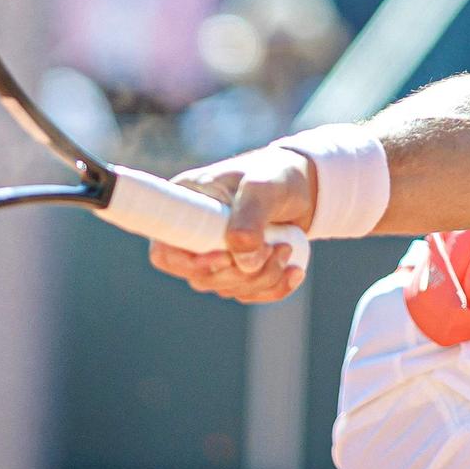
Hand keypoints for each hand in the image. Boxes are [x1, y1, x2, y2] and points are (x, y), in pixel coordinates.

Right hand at [148, 145, 311, 303]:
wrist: (304, 184)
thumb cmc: (275, 175)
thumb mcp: (262, 186)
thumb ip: (249, 217)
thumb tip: (241, 261)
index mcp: (184, 208)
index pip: (165, 252)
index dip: (190, 265)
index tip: (225, 258)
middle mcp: (194, 235)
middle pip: (201, 278)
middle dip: (240, 273)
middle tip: (275, 248)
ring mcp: (215, 254)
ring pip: (226, 287)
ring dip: (261, 279)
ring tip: (287, 249)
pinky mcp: (238, 267)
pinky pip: (247, 293)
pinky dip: (273, 288)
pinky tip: (294, 271)